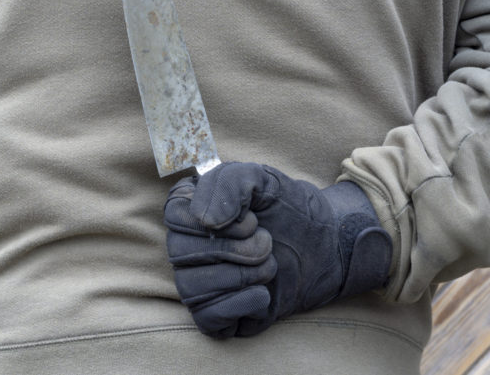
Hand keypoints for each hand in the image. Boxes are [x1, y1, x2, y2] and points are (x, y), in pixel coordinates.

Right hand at [164, 162, 391, 337]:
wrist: (324, 247)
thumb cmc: (288, 210)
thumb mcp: (264, 180)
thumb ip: (231, 182)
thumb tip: (206, 221)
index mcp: (190, 208)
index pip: (174, 214)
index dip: (213, 219)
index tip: (251, 219)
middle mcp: (185, 246)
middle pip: (181, 252)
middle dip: (234, 249)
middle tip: (268, 243)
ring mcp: (197, 282)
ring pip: (192, 287)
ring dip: (241, 276)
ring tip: (269, 265)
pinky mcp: (214, 314)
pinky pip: (208, 318)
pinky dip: (241, 304)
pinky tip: (264, 292)